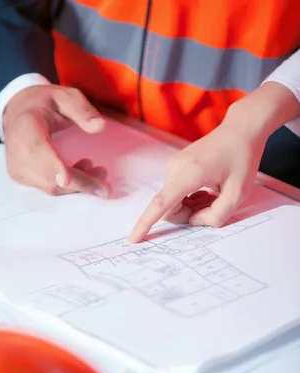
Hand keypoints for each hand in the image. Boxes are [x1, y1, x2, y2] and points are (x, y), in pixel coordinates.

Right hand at [3, 85, 109, 196]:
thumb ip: (83, 110)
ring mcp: (16, 167)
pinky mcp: (20, 178)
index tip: (65, 179)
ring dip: (77, 185)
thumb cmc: (43, 104)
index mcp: (26, 126)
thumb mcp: (65, 96)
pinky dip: (68, 185)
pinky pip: (47, 188)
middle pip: (49, 176)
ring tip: (97, 171)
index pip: (36, 149)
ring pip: (50, 187)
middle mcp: (16, 151)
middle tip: (104, 177)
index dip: (51, 166)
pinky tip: (80, 172)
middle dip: (80, 181)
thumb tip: (100, 126)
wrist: (16, 112)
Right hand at [129, 120, 264, 242]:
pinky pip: (174, 193)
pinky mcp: (174, 166)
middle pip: (169, 208)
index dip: (146, 224)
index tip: (133, 240)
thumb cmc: (241, 160)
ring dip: (189, 206)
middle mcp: (176, 167)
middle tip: (212, 206)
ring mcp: (172, 165)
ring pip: (171, 202)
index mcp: (191, 173)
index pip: (162, 203)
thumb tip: (193, 221)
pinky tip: (205, 190)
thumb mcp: (239, 194)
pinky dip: (188, 198)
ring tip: (212, 195)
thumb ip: (216, 216)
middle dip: (187, 215)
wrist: (240, 131)